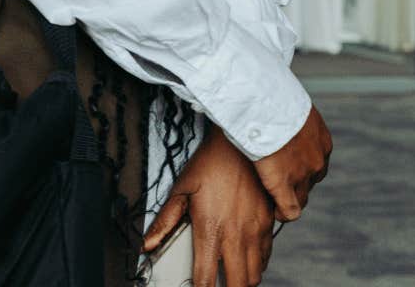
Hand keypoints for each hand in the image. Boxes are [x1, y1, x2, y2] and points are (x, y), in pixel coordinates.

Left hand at [143, 126, 276, 286]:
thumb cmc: (210, 163)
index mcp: (211, 230)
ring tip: (232, 279)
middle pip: (238, 284)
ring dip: (244, 281)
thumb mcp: (182, 189)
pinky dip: (258, 264)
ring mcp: (256, 229)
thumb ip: (165, 221)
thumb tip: (146, 245)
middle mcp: (236, 234)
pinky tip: (247, 260)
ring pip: (256, 273)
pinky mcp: (269, 221)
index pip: (205, 279)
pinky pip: (268, 254)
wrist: (242, 142)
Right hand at [253, 105, 332, 221]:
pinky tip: (274, 211)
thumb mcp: (293, 107)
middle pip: (310, 182)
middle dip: (297, 185)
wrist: (266, 105)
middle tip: (278, 182)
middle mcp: (318, 160)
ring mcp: (304, 175)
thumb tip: (280, 116)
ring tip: (274, 197)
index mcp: (322, 141)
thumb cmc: (273, 100)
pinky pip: (290, 210)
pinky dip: (283, 213)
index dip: (301, 170)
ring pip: (302, 197)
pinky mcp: (286, 185)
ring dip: (289, 198)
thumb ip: (292, 119)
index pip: (316, 164)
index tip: (288, 169)